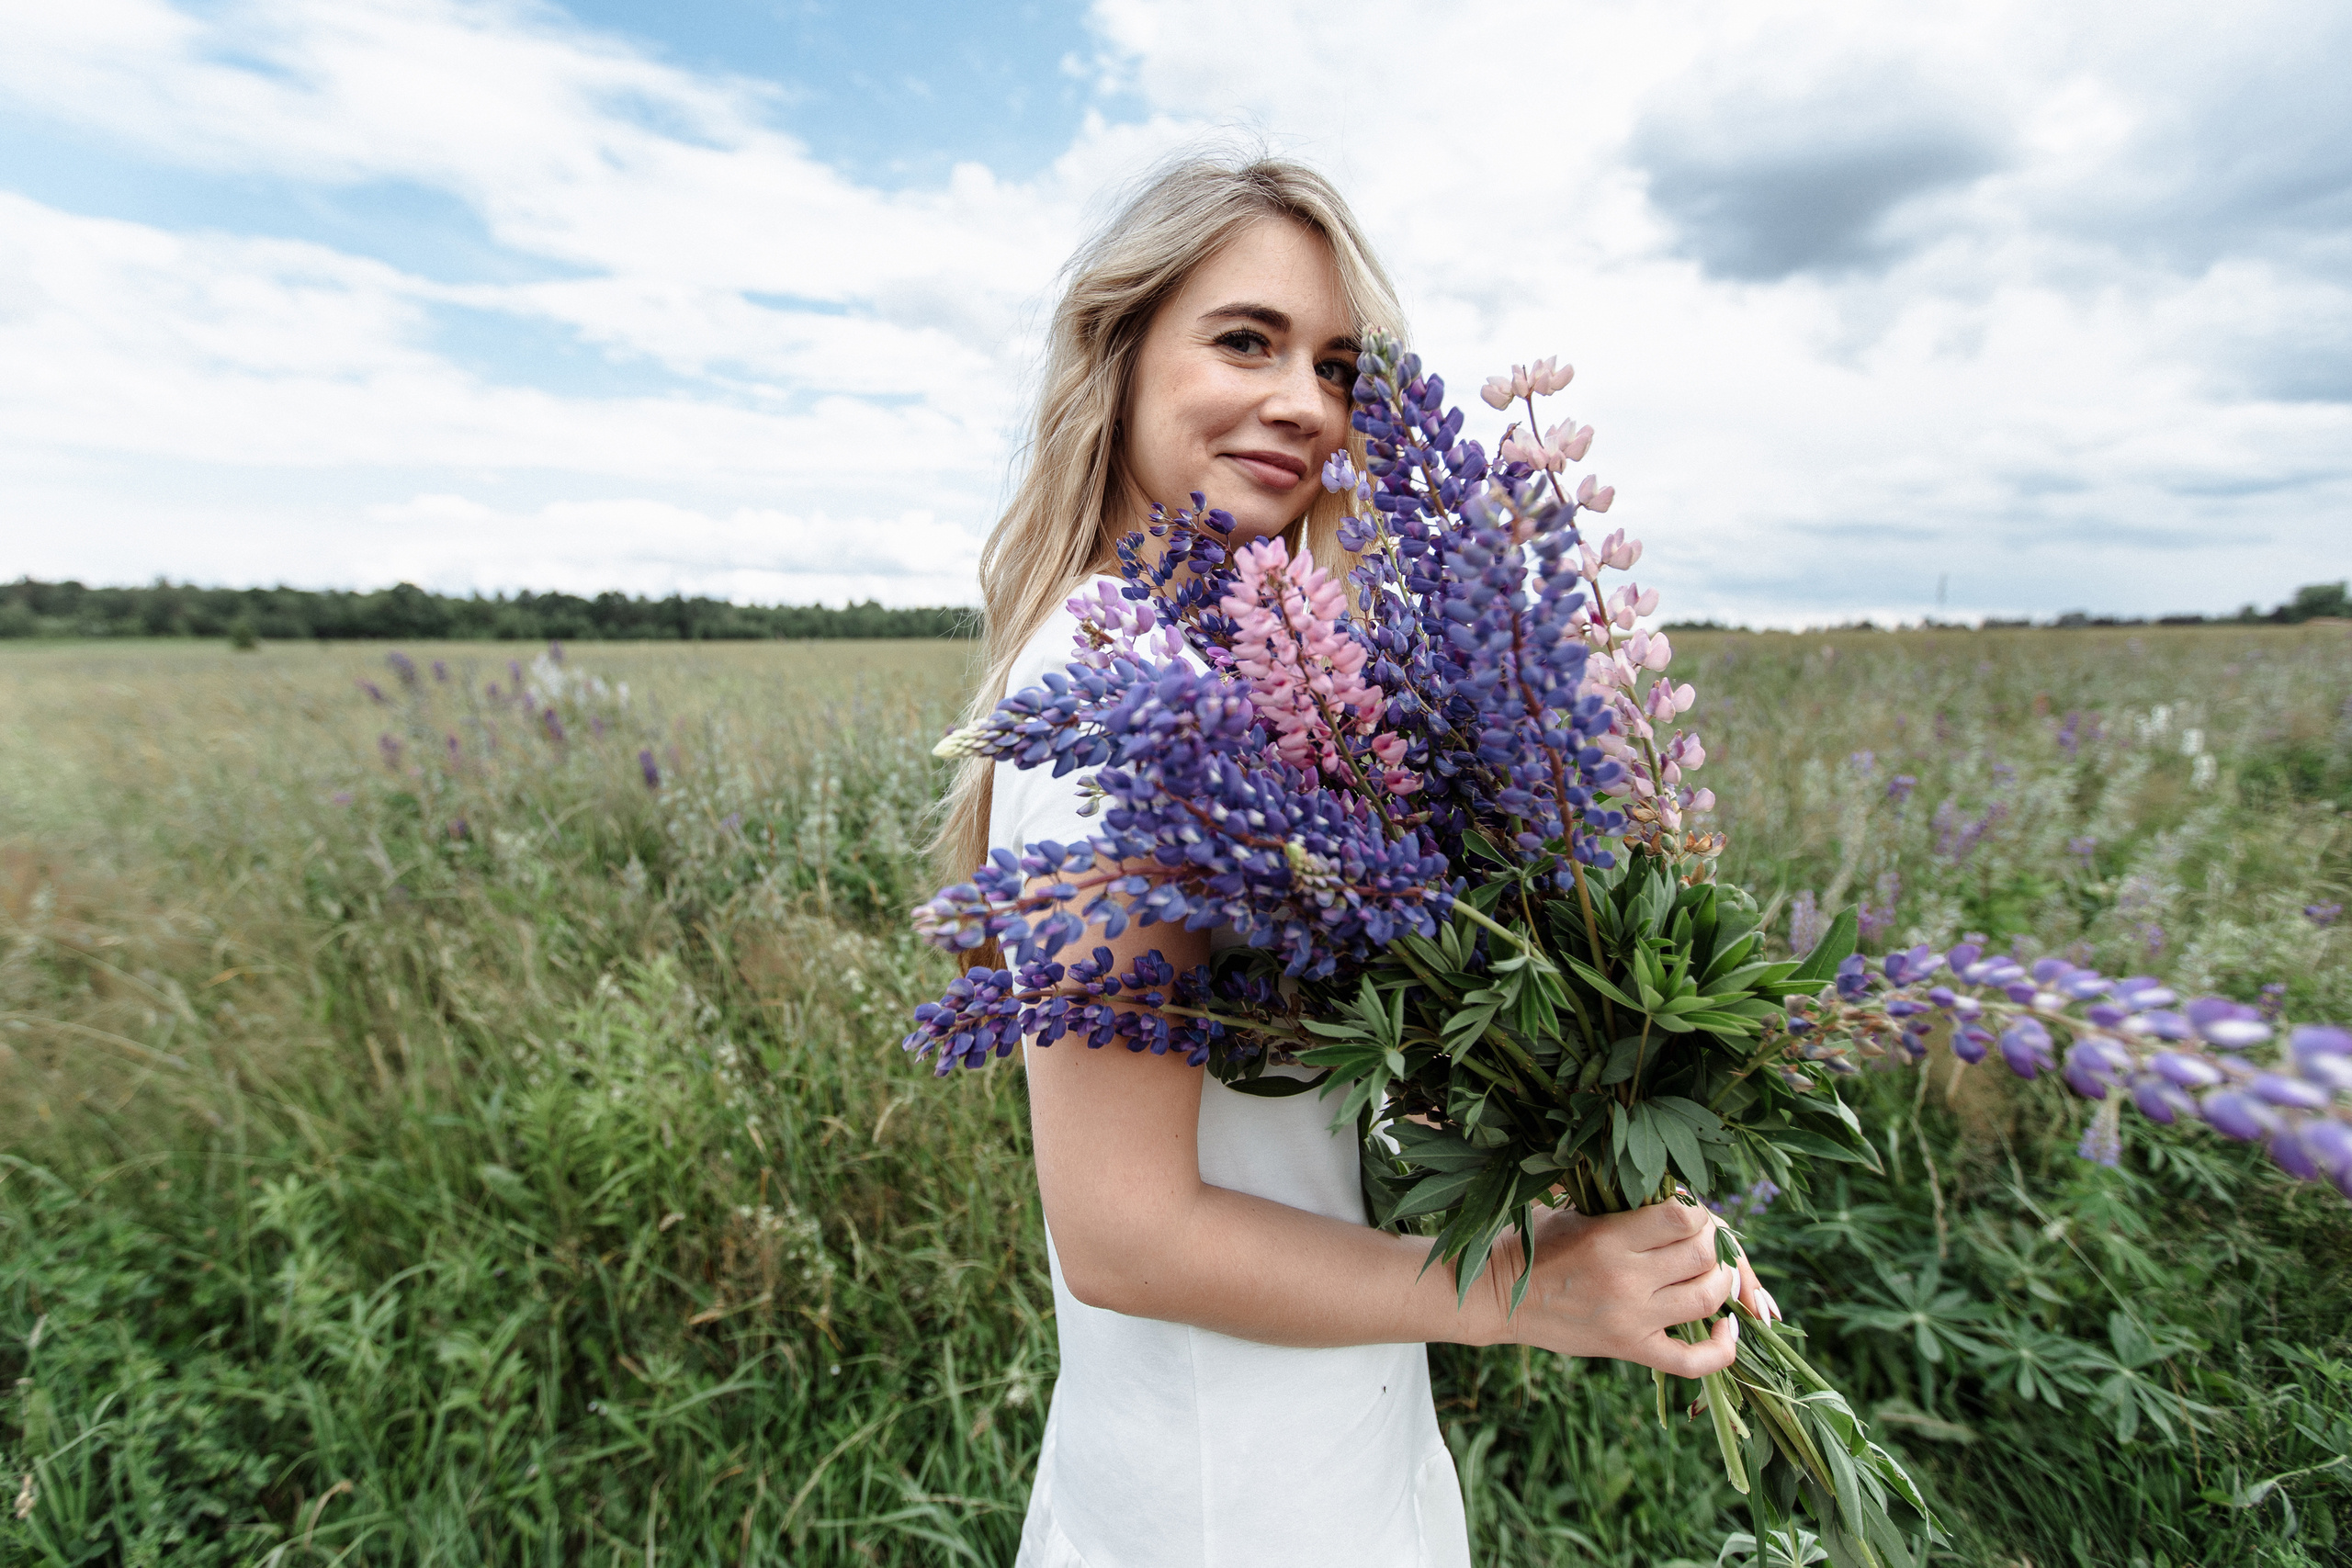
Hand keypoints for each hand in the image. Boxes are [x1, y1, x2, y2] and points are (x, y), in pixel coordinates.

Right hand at [1479, 1196, 1756, 1375]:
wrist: (1498, 1297)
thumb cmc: (1535, 1245)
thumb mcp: (1570, 1208)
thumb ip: (1618, 1198)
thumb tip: (1670, 1183)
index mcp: (1608, 1237)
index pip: (1683, 1216)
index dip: (1697, 1210)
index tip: (1688, 1210)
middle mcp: (1625, 1279)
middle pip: (1702, 1256)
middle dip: (1711, 1242)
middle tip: (1700, 1239)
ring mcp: (1631, 1319)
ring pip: (1706, 1299)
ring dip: (1720, 1281)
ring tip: (1711, 1270)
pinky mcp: (1631, 1349)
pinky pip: (1693, 1361)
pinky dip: (1721, 1347)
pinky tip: (1726, 1325)